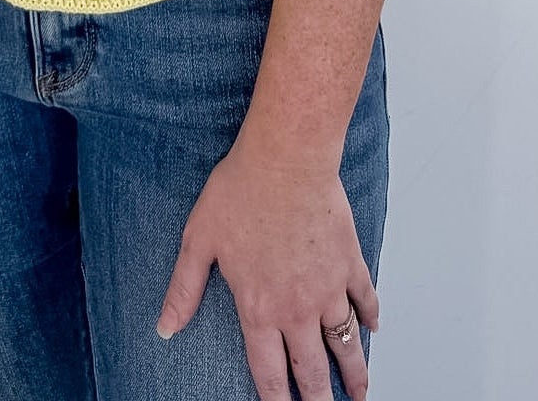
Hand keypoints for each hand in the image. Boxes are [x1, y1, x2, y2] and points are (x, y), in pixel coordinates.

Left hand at [155, 129, 378, 400]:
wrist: (285, 159)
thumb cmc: (241, 191)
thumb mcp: (199, 241)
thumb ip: (183, 290)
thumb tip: (164, 328)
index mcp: (259, 309)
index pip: (270, 373)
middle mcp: (297, 309)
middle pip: (312, 370)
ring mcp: (328, 287)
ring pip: (344, 343)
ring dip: (353, 372)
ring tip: (359, 393)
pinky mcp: (349, 261)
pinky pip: (365, 298)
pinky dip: (370, 316)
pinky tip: (373, 328)